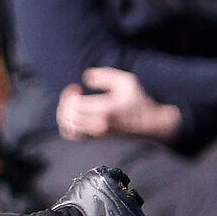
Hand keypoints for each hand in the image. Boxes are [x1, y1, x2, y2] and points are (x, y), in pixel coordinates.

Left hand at [56, 67, 180, 140]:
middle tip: (74, 94)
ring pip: (67, 128)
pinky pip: (73, 136)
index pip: (75, 105)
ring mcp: (97, 136)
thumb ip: (105, 75)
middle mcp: (99, 126)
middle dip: (65, 103)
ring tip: (73, 104)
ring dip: (64, 114)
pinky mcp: (97, 140)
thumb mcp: (127, 81)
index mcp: (105, 111)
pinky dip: (68, 126)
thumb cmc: (139, 101)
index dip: (69, 95)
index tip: (77, 88)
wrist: (151, 124)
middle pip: (67, 117)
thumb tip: (85, 78)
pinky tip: (75, 116)